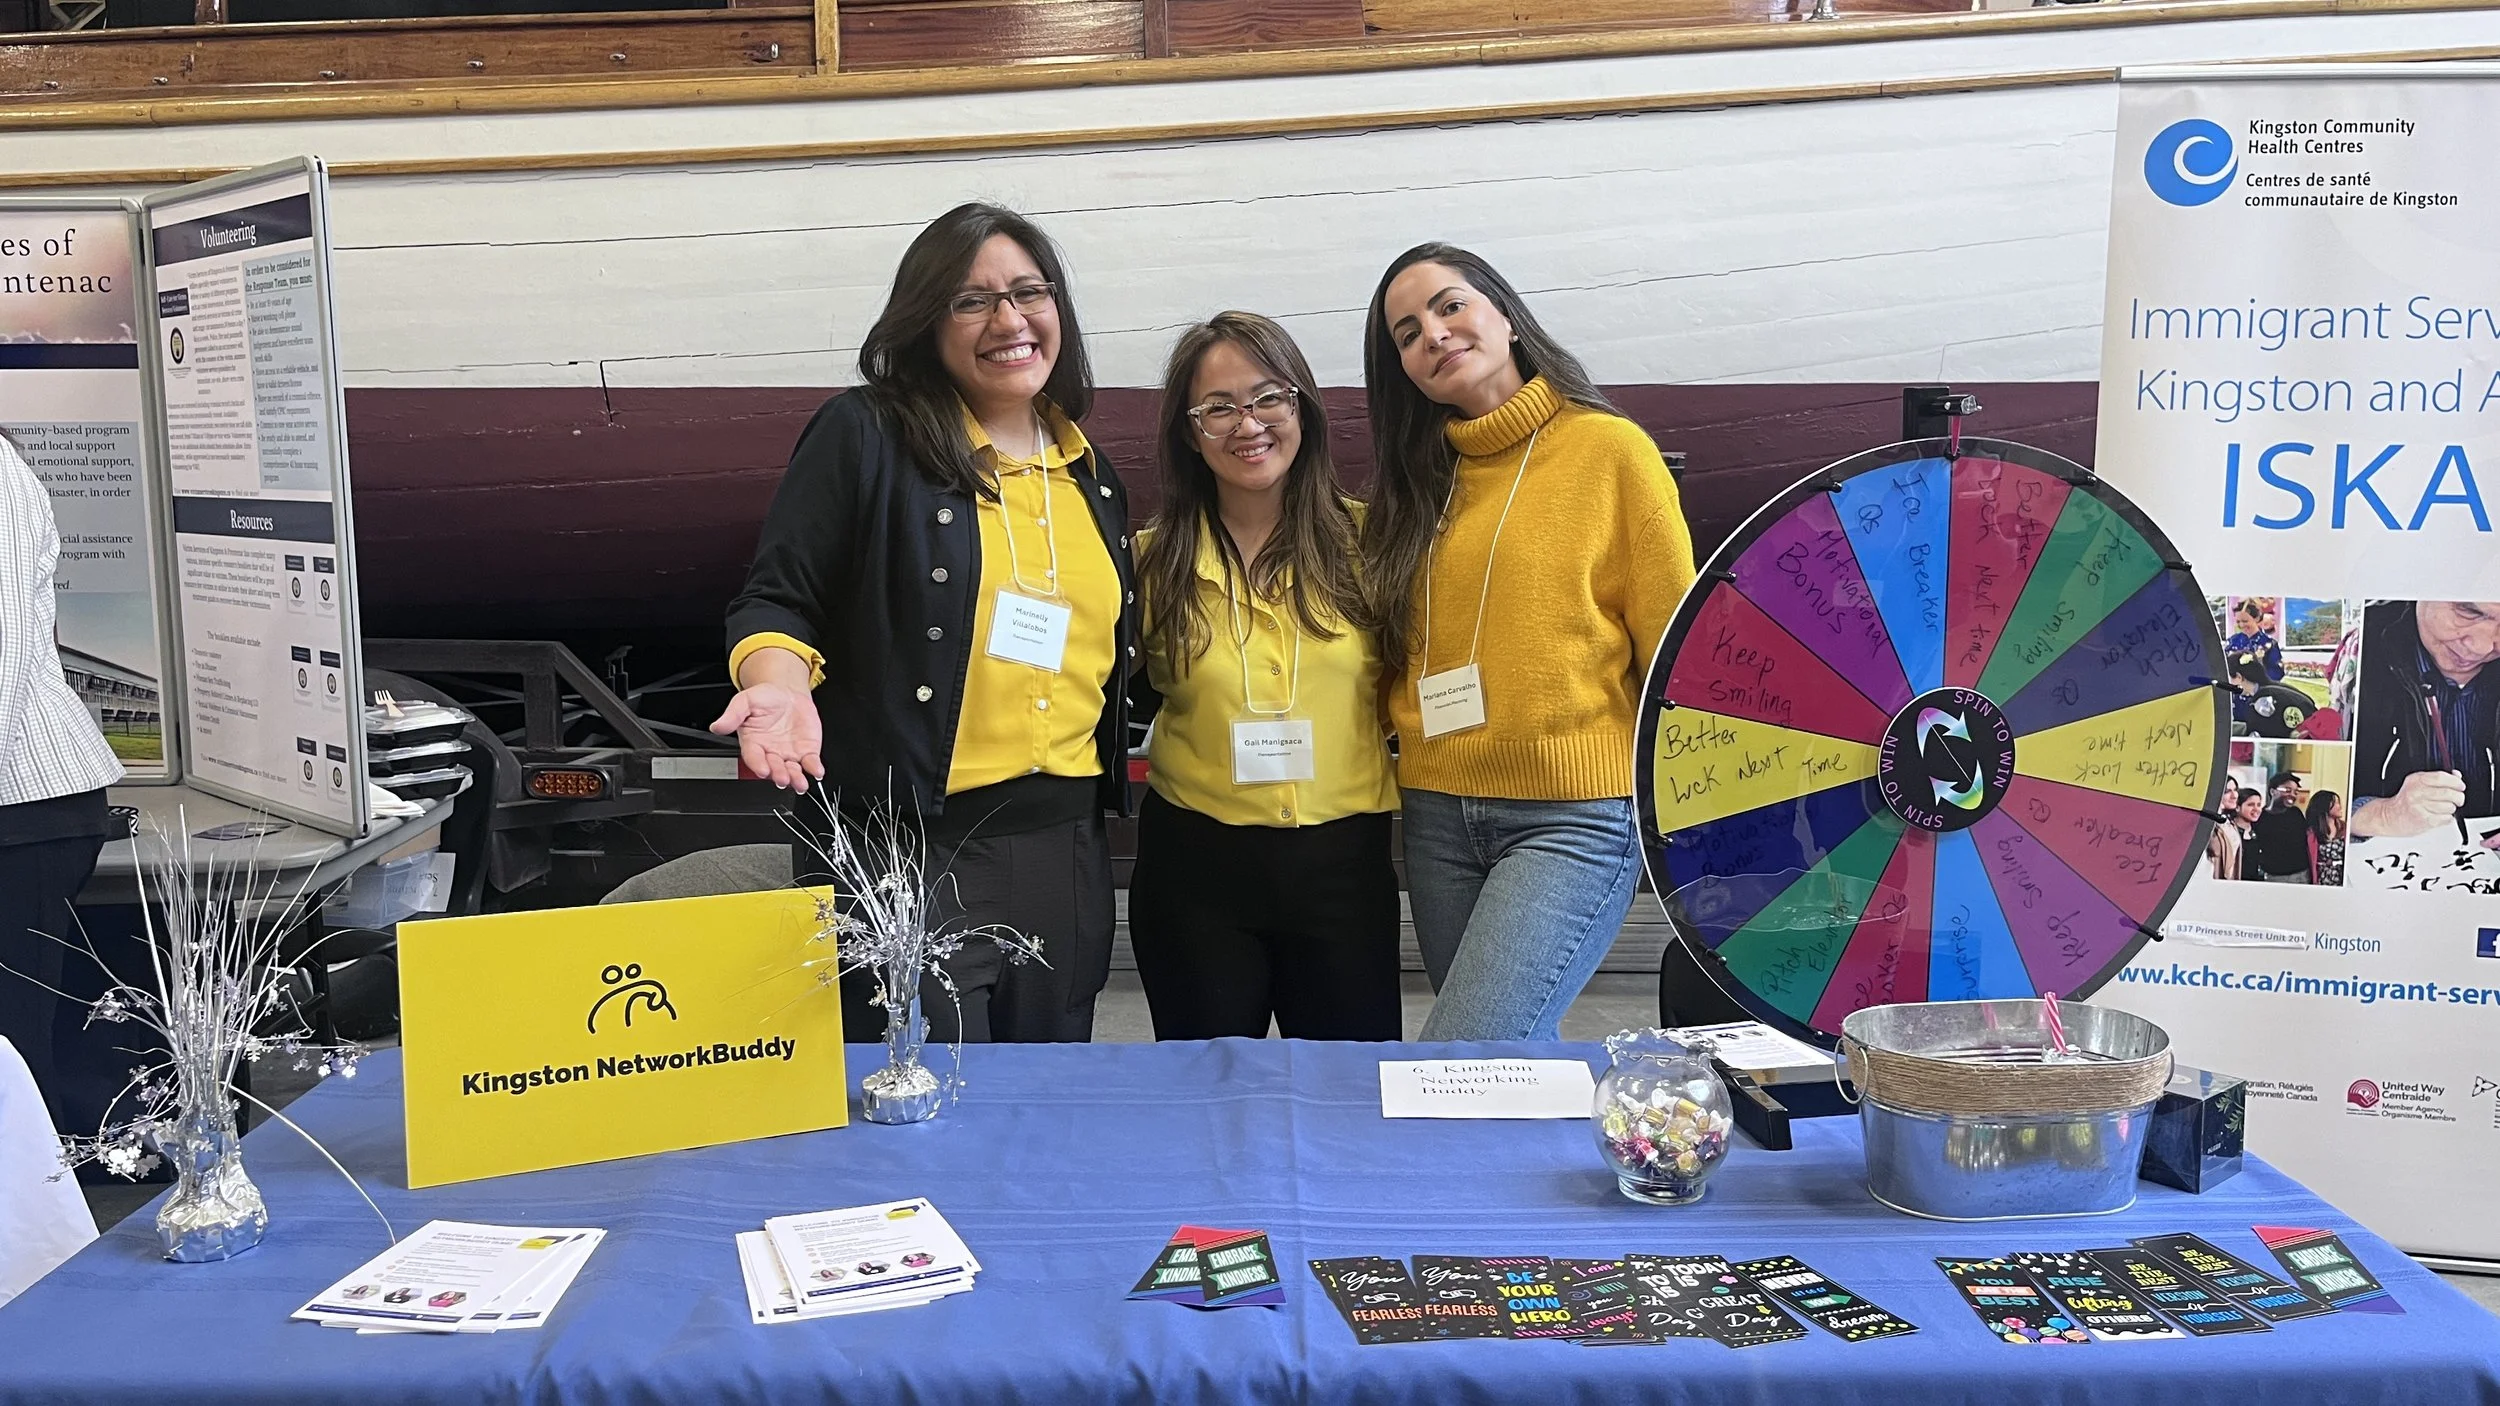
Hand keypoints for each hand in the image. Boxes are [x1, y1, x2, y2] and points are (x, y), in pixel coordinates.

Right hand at [710, 680, 824, 792]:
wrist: (787, 693)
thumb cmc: (764, 699)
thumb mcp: (745, 701)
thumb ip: (733, 714)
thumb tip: (717, 726)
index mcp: (753, 743)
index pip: (753, 758)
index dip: (758, 765)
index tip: (763, 770)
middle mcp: (770, 753)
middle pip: (774, 768)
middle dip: (778, 775)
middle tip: (782, 779)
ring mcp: (789, 755)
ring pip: (792, 771)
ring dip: (796, 779)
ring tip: (800, 783)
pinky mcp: (806, 752)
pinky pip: (810, 763)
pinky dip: (815, 768)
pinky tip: (817, 772)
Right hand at [2348, 770, 2465, 838]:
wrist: (2390, 816)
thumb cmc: (2406, 800)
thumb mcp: (2417, 783)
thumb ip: (2437, 779)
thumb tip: (2456, 776)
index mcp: (2416, 780)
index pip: (2441, 777)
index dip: (2455, 782)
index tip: (2460, 785)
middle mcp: (2417, 793)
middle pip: (2448, 793)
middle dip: (2458, 797)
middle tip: (2458, 798)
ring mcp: (2420, 807)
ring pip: (2450, 807)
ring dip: (2451, 808)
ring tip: (2443, 808)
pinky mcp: (2425, 821)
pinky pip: (2447, 818)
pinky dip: (2447, 818)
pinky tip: (2438, 815)